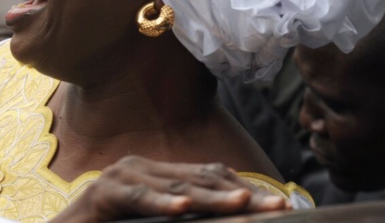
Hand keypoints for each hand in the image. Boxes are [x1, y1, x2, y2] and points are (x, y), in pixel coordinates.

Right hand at [51, 156, 287, 222]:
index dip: (245, 188)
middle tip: (280, 207)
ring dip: (214, 198)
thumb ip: (180, 217)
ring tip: (246, 203)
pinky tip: (183, 209)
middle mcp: (142, 167)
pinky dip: (162, 203)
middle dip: (243, 194)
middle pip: (201, 178)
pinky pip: (138, 198)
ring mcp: (122, 175)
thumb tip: (224, 220)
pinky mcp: (103, 192)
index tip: (282, 205)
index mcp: (156, 174)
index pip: (208, 175)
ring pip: (176, 187)